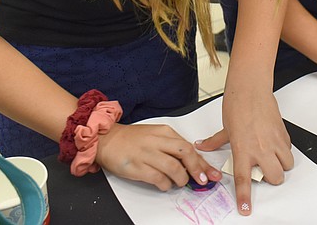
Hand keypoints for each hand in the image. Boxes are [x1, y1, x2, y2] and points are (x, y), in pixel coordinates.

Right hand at [95, 123, 221, 190]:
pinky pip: (158, 178)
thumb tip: (191, 163)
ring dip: (181, 178)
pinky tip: (165, 185)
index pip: (189, 146)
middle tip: (202, 180)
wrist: (106, 139)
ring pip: (174, 167)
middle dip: (197, 169)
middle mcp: (157, 141)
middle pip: (185, 153)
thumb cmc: (131, 139)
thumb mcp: (155, 136)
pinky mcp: (136, 166)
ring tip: (181, 182)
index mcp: (164, 132)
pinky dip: (165, 184)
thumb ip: (172, 146)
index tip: (211, 173)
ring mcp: (146, 153)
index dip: (202, 162)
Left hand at [196, 91, 292, 215]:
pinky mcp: (283, 134)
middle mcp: (260, 148)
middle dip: (271, 178)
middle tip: (263, 169)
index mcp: (243, 149)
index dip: (245, 197)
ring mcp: (274, 142)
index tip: (246, 209)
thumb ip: (215, 141)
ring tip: (271, 157)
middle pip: (274, 178)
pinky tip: (274, 143)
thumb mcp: (224, 127)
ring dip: (280, 165)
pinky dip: (283, 151)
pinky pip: (288, 150)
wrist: (251, 89)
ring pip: (286, 166)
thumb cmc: (237, 104)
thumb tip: (203, 146)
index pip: (244, 179)